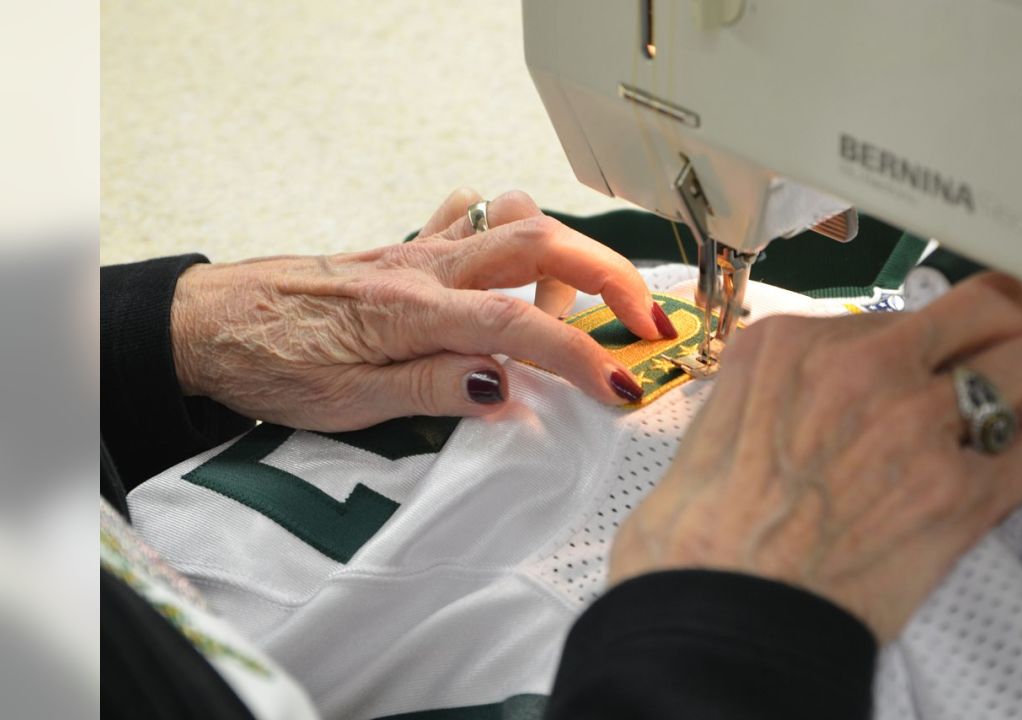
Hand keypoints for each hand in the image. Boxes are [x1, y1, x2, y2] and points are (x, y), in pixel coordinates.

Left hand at [170, 189, 675, 430]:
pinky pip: (471, 215)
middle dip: (609, 278)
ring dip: (565, 252)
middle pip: (542, 241)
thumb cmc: (269, 362)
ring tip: (575, 304)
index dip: (581, 357)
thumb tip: (505, 389)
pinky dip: (506, 228)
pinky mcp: (406, 248)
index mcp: (413, 310)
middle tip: (646, 322)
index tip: (620, 386)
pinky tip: (507, 264)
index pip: (521, 326)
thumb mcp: (346, 402)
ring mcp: (419, 250)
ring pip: (516, 216)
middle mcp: (426, 268)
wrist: (208, 323)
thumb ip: (431, 389)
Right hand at [609, 273, 1021, 642]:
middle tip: (1000, 365)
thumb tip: (845, 381)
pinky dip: (1010, 473)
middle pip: (989, 307)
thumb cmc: (703, 529)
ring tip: (1003, 427)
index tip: (929, 363)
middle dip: (1006, 332)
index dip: (926, 341)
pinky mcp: (957, 493)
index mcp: (796, 342)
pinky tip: (979, 492)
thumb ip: (795, 378)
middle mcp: (863, 365)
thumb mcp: (728, 409)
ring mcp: (917, 423)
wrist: (719, 614)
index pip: (904, 312)